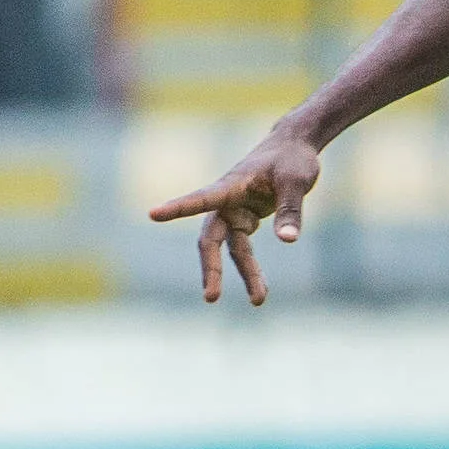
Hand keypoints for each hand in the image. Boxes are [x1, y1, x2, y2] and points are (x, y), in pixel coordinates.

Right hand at [148, 125, 325, 304]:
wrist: (294, 147)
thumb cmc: (293, 158)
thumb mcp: (296, 181)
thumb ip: (290, 210)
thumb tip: (288, 241)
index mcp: (231, 185)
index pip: (200, 198)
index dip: (178, 207)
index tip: (152, 214)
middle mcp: (226, 202)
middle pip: (211, 239)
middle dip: (211, 268)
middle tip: (211, 298)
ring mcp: (234, 212)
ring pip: (231, 249)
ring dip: (244, 273)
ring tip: (259, 301)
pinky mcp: (245, 220)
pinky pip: (243, 249)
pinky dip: (252, 268)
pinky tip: (259, 290)